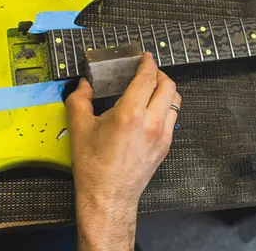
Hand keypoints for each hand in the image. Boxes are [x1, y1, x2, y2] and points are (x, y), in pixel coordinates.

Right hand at [66, 52, 180, 250]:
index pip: (147, 78)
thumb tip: (83, 85)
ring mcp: (162, 135)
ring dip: (166, 90)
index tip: (145, 57)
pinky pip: (173, 118)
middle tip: (147, 72)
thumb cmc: (93, 166)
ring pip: (176, 101)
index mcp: (131, 114)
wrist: (108, 197)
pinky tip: (151, 110)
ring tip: (152, 89)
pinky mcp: (166, 146)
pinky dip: (166, 107)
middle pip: (168, 86)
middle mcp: (152, 122)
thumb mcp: (79, 129)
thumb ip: (79, 100)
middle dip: (159, 74)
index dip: (148, 63)